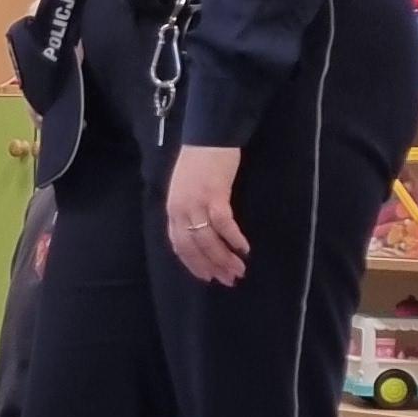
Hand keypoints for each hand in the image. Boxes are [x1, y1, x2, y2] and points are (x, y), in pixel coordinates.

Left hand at [165, 143, 248, 286]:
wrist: (208, 136)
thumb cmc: (200, 162)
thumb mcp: (186, 190)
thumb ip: (189, 211)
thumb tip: (201, 233)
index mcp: (173, 209)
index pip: (179, 245)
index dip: (194, 264)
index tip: (208, 277)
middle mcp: (180, 209)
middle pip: (194, 247)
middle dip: (212, 267)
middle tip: (229, 280)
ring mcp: (196, 202)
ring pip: (208, 240)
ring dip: (225, 258)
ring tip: (239, 270)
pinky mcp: (214, 194)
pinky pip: (224, 224)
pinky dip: (234, 238)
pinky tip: (244, 249)